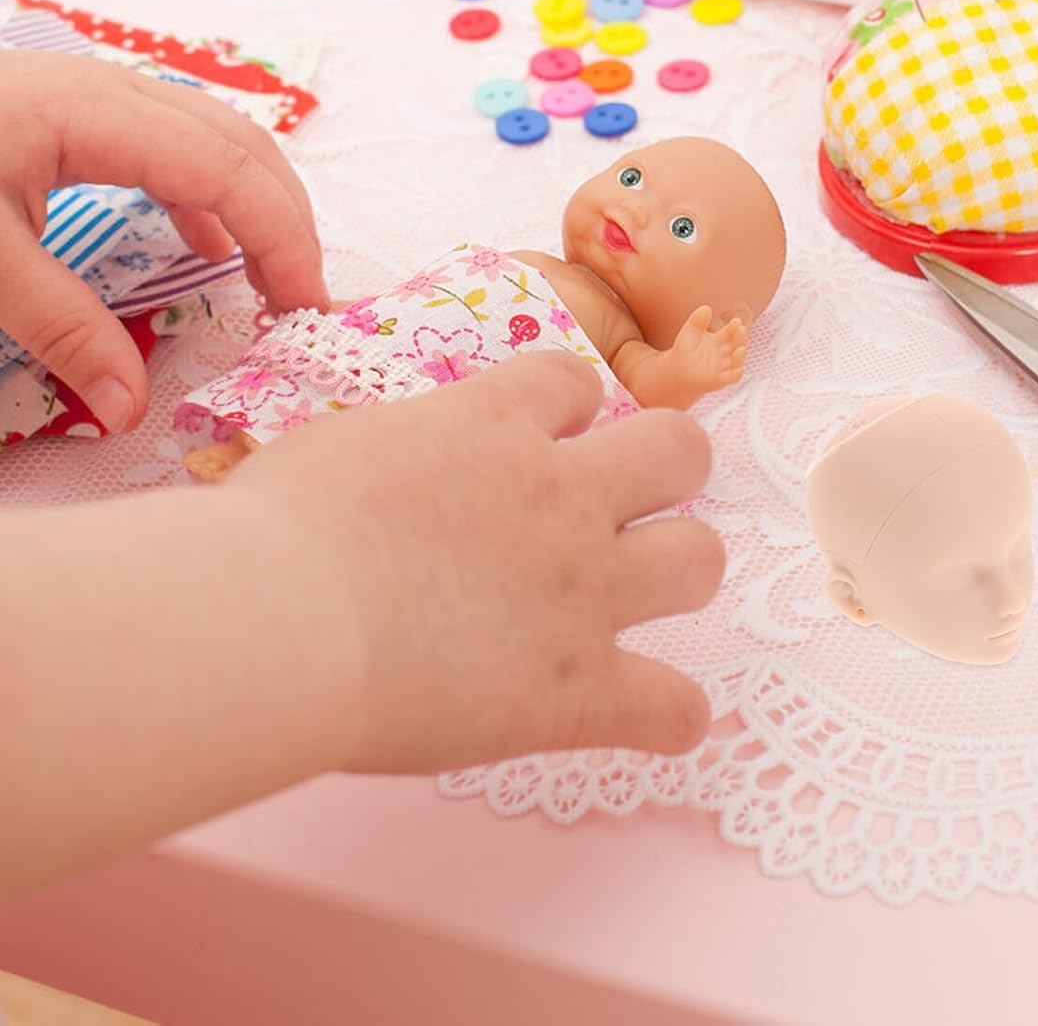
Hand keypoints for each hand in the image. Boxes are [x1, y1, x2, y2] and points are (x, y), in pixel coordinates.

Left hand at [0, 51, 328, 430]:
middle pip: (243, 145)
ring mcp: (95, 98)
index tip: (304, 310)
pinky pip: (175, 146)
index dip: (284, 239)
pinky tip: (206, 244)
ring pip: (217, 140)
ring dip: (258, 207)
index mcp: (95, 114)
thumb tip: (130, 410)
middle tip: (302, 304)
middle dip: (290, 223)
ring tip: (273, 279)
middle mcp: (111, 92)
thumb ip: (58, 326)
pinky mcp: (73, 117)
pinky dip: (211, 198)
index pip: (230, 171)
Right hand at [229, 350, 723, 768]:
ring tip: (638, 593)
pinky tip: (650, 717)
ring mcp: (582, 590)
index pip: (573, 382)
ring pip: (699, 560)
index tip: (545, 437)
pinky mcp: (576, 689)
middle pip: (678, 450)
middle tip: (622, 503)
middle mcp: (561, 496)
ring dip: (679, 572)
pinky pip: (673, 709)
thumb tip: (404, 471)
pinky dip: (670, 716)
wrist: (276, 617)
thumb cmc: (275, 527)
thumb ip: (407, 450)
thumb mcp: (346, 445)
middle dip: (666, 468)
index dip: (567, 407)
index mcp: (495, 424)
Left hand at [669, 305, 748, 394]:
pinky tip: (736, 368)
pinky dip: (736, 373)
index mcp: (720, 339)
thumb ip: (697, 320)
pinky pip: (732, 377)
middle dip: (741, 337)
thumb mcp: (690, 332)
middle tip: (741, 330)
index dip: (735, 326)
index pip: (732, 331)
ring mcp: (724, 366)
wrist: (677, 372)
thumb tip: (705, 308)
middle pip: (738, 344)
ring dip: (740, 355)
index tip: (735, 321)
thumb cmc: (685, 351)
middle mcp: (725, 352)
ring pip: (738, 360)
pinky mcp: (721, 379)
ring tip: (740, 348)